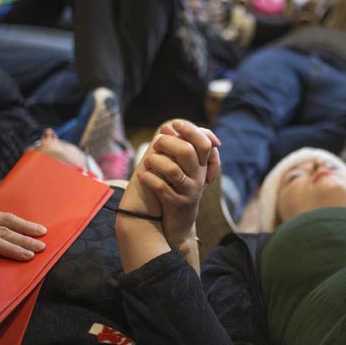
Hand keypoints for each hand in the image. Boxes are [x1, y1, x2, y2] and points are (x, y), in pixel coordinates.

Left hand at [138, 120, 220, 246]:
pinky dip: (148, 178)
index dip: (190, 130)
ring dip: (155, 161)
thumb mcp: (183, 168)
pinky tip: (141, 175)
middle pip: (187, 152)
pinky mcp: (176, 204)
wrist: (179, 223)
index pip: (204, 142)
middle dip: (168, 142)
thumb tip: (166, 128)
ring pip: (172, 170)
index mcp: (202, 165)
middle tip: (156, 141)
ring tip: (147, 160)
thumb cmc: (177, 188)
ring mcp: (188, 192)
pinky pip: (160, 187)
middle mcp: (199, 177)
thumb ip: (177, 148)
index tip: (174, 123)